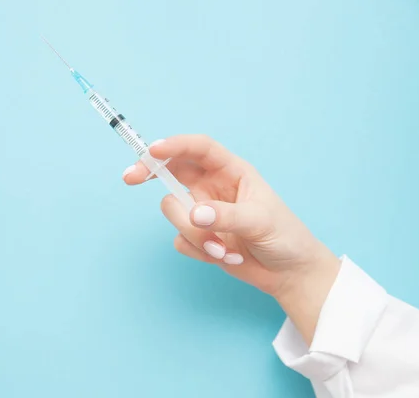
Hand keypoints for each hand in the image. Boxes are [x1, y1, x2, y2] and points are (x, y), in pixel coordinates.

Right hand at [123, 135, 340, 342]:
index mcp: (231, 171)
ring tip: (225, 250)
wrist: (288, 272)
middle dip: (150, 172)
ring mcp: (202, 212)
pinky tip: (226, 257)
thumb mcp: (260, 221)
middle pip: (171, 171)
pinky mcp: (198, 237)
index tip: (152, 151)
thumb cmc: (284, 237)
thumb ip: (226, 216)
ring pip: (174, 212)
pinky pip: (180, 240)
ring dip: (195, 235)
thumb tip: (194, 215)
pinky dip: (200, 252)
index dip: (175, 145)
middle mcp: (212, 187)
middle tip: (130, 178)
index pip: (199, 149)